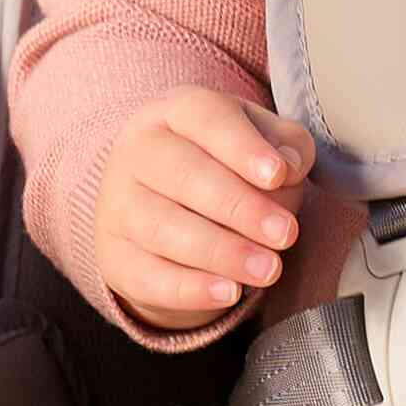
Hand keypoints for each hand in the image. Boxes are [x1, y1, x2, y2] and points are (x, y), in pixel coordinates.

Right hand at [91, 86, 316, 329]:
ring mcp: (117, 205)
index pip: (205, 117)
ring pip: (164, 228)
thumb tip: (291, 165)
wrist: (165, 214)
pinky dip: (190, 288)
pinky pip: (149, 276)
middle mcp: (136, 152)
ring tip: (268, 270)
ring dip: (221, 252)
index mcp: (175, 112)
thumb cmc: (226, 169)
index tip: (278, 175)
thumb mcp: (260, 143)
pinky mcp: (115, 257)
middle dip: (239, 207)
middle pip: (184, 175)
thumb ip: (286, 144)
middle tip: (285, 234)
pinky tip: (229, 293)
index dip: (242, 147)